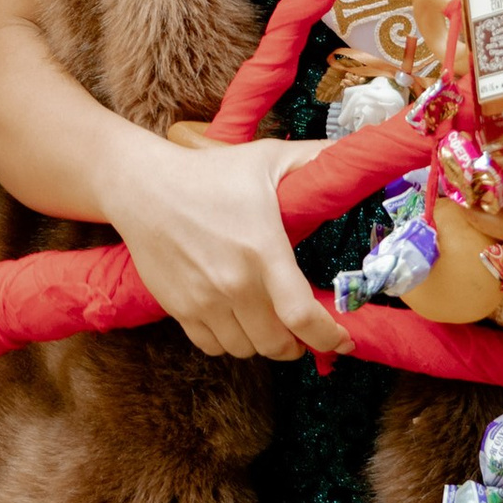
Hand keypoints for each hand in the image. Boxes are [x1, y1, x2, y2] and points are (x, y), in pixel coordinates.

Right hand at [97, 130, 351, 363]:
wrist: (142, 187)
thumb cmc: (208, 173)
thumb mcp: (267, 158)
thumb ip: (316, 159)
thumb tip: (360, 152)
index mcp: (263, 250)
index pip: (302, 316)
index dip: (328, 337)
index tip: (343, 340)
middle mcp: (234, 283)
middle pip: (276, 344)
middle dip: (297, 344)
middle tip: (303, 331)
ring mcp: (203, 300)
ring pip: (245, 350)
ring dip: (263, 343)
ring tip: (268, 323)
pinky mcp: (179, 308)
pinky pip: (212, 347)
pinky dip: (229, 342)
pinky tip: (236, 322)